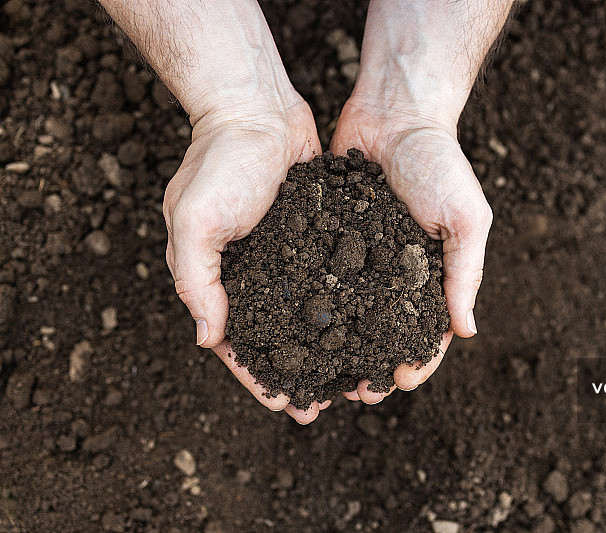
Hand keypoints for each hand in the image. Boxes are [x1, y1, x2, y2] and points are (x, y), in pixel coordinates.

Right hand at [162, 99, 325, 421]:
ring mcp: (287, 256)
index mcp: (219, 278)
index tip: (283, 405)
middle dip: (297, 373)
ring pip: (308, 315)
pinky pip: (331, 280)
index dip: (257, 377)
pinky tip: (368, 328)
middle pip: (276, 337)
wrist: (256, 108)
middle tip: (321, 406)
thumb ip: (196, 279)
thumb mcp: (194, 219)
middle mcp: (254, 274)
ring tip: (350, 379)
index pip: (236, 342)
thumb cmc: (219, 162)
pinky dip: (345, 307)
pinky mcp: (317, 236)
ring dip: (326, 349)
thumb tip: (208, 338)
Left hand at [328, 96, 492, 405]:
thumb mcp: (466, 218)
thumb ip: (465, 273)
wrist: (396, 112)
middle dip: (372, 364)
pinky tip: (296, 330)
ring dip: (338, 348)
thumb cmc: (440, 163)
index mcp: (433, 272)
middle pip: (383, 332)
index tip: (399, 383)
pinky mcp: (329, 237)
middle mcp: (396, 271)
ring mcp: (361, 257)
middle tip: (355, 393)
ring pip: (349, 314)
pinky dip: (312, 306)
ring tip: (322, 375)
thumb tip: (466, 332)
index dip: (416, 360)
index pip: (428, 330)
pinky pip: (320, 277)